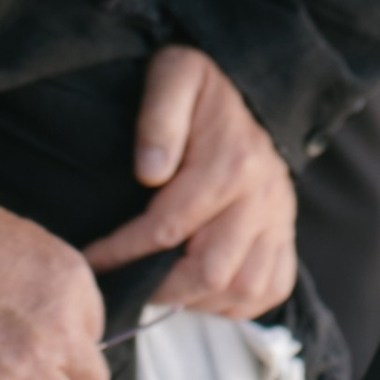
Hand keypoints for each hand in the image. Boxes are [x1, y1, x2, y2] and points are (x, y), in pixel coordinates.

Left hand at [86, 43, 297, 320]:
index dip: (124, 253)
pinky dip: (235, 302)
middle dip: (161, 289)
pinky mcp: (286, 234)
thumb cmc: (202, 87)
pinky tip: (201, 291)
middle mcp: (261, 198)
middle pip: (211, 272)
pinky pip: (270, 288)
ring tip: (161, 290)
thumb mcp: (174, 77)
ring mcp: (278, 220)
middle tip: (125, 285)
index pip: (169, 227)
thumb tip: (149, 172)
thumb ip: (159, 117)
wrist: (251, 87)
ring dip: (198, 302)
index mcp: (231, 163)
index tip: (93, 261)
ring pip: (244, 289)